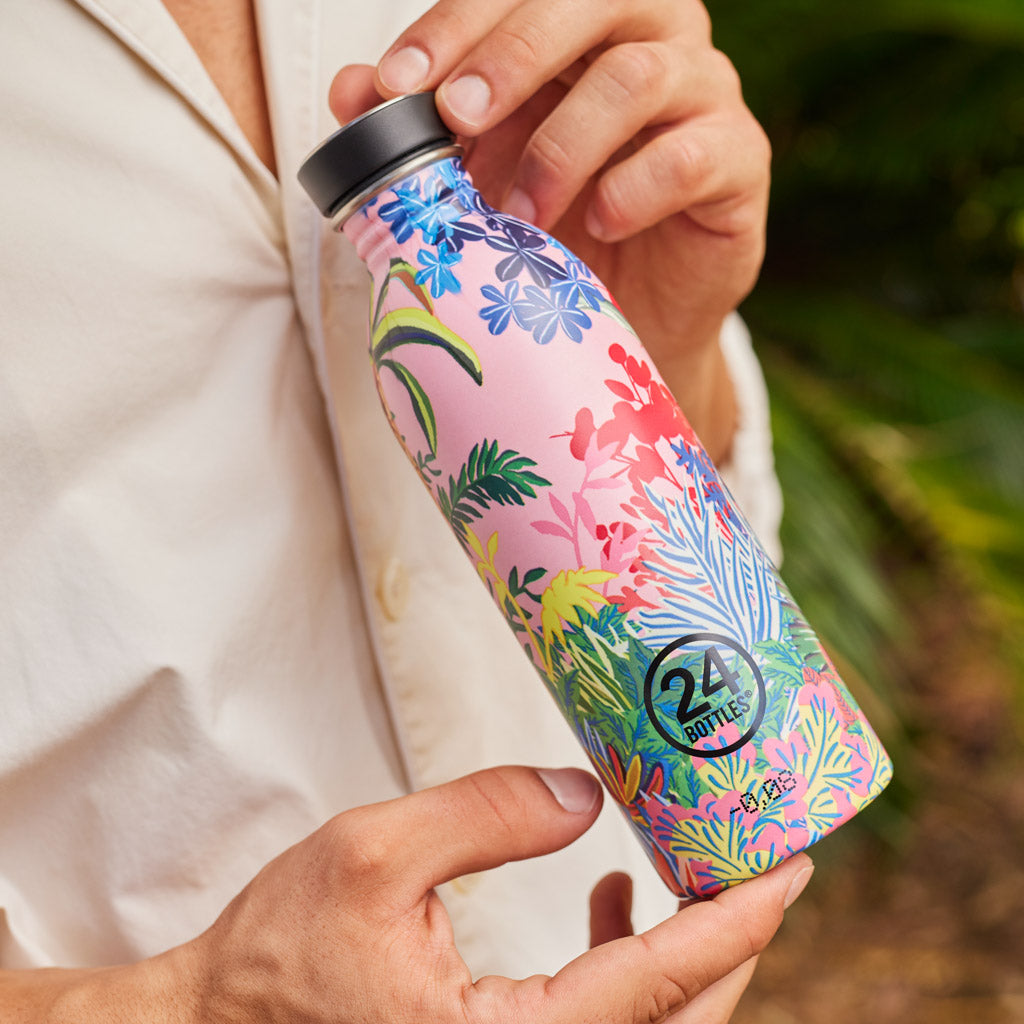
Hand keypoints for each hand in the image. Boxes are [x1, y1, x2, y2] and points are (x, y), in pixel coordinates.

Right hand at [22, 766, 810, 1022]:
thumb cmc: (281, 956)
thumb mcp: (375, 855)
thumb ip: (486, 814)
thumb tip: (584, 795)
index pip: (661, 983)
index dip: (739, 920)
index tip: (792, 864)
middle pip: (677, 1015)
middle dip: (732, 935)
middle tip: (758, 852)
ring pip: (647, 1020)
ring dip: (686, 947)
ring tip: (690, 863)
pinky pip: (601, 1016)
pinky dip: (627, 958)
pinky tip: (607, 898)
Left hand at [329, 0, 771, 461]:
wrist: (632, 314)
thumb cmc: (560, 232)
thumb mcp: (482, 175)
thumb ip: (425, 129)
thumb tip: (351, 93)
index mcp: (584, 27)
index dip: (457, 24)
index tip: (395, 85)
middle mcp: (652, 40)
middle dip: (511, 56)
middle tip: (456, 117)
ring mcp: (704, 97)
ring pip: (640, 75)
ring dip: (564, 144)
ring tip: (522, 212)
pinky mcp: (740, 162)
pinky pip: (695, 153)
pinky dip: (638, 186)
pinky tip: (601, 221)